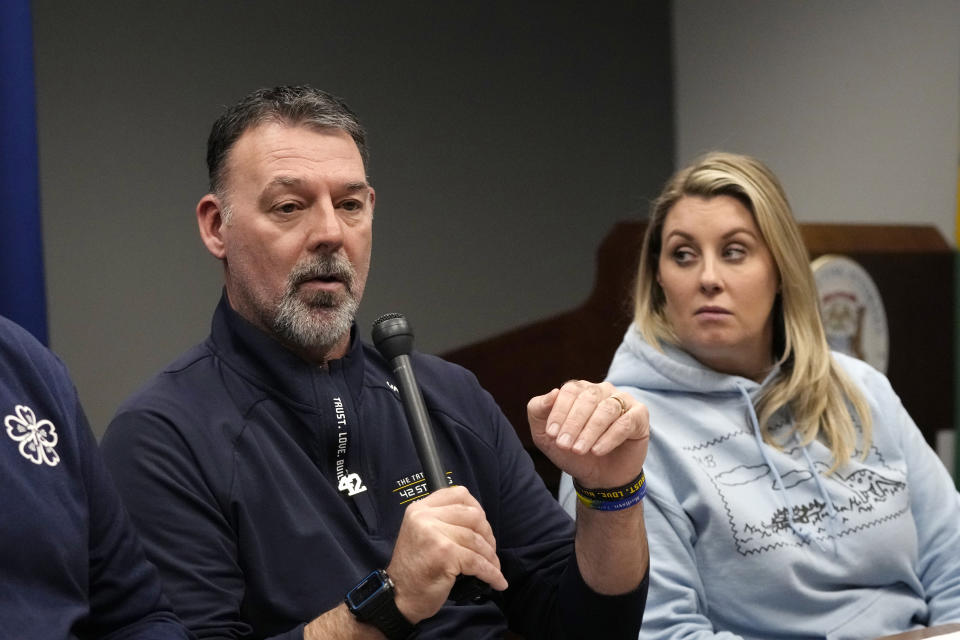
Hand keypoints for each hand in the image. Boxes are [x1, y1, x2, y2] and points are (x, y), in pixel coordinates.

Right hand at [386, 486, 507, 622]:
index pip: (459, 494)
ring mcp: (434, 534)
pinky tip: (497, 581)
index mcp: (420, 508)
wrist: (398, 595)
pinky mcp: (444, 554)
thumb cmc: (414, 568)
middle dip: (488, 535)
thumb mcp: (422, 533)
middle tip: (489, 551)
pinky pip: (477, 561)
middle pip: (473, 515)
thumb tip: (480, 520)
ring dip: (490, 557)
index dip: (478, 508)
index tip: (483, 526)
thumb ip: (443, 520)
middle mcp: (425, 517)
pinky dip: (491, 573)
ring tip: (493, 567)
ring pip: (476, 540)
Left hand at [528, 380, 648, 488]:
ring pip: (607, 409)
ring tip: (579, 450)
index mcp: (580, 390)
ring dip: (590, 431)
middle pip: (588, 398)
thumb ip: (538, 410)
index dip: (559, 412)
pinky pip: (625, 422)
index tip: (552, 434)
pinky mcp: (639, 415)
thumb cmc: (572, 451)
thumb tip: (552, 392)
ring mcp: (622, 400)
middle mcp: (602, 390)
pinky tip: (597, 451)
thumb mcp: (545, 436)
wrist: (599, 478)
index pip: (570, 391)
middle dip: (574, 423)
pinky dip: (609, 437)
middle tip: (564, 445)